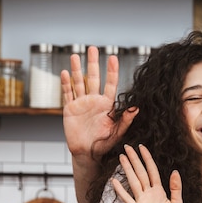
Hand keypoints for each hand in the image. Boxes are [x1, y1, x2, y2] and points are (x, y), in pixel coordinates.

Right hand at [61, 45, 137, 160]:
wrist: (87, 154)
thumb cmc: (104, 145)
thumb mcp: (117, 133)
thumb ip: (126, 120)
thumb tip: (137, 108)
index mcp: (107, 105)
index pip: (110, 84)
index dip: (111, 71)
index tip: (113, 57)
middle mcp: (94, 101)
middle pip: (93, 78)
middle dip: (93, 63)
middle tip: (93, 48)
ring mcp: (81, 104)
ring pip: (79, 82)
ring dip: (77, 69)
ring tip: (76, 55)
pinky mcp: (70, 109)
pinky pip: (67, 94)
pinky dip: (65, 84)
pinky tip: (65, 72)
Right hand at [112, 144, 183, 202]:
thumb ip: (176, 188)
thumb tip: (175, 171)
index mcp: (160, 191)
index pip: (152, 170)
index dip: (147, 158)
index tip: (141, 147)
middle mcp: (149, 194)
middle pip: (141, 173)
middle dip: (134, 160)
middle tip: (127, 147)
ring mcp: (142, 201)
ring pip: (134, 182)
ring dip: (128, 169)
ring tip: (121, 158)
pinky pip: (128, 199)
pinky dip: (121, 190)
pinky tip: (115, 181)